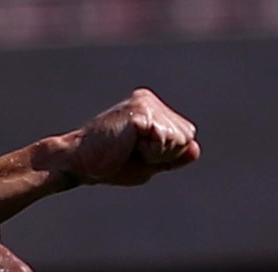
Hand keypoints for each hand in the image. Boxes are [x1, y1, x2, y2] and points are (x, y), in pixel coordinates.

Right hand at [42, 89, 201, 188]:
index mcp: (152, 108)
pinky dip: (151, 152)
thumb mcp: (149, 164)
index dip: (168, 155)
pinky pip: (165, 140)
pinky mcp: (141, 111)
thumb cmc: (110, 165)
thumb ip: (173, 156)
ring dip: (157, 154)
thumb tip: (196, 149)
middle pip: (186, 136)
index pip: (185, 136)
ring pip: (180, 139)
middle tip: (132, 152)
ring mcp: (146, 103)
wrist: (81, 162)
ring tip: (129, 148)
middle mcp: (150, 101)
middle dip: (166, 154)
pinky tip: (128, 146)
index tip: (137, 153)